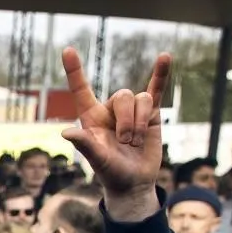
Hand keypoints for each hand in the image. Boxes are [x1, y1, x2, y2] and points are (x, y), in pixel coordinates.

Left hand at [58, 47, 171, 222]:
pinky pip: (156, 89)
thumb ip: (85, 145)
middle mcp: (110, 109)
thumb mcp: (97, 160)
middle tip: (125, 143)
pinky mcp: (151, 114)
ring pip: (141, 99)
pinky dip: (161, 74)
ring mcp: (132, 110)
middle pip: (122, 95)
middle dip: (127, 121)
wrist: (134, 182)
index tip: (67, 50)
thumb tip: (66, 133)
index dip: (74, 71)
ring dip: (141, 123)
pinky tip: (165, 57)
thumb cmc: (111, 172)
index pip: (81, 89)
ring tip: (136, 143)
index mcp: (91, 117)